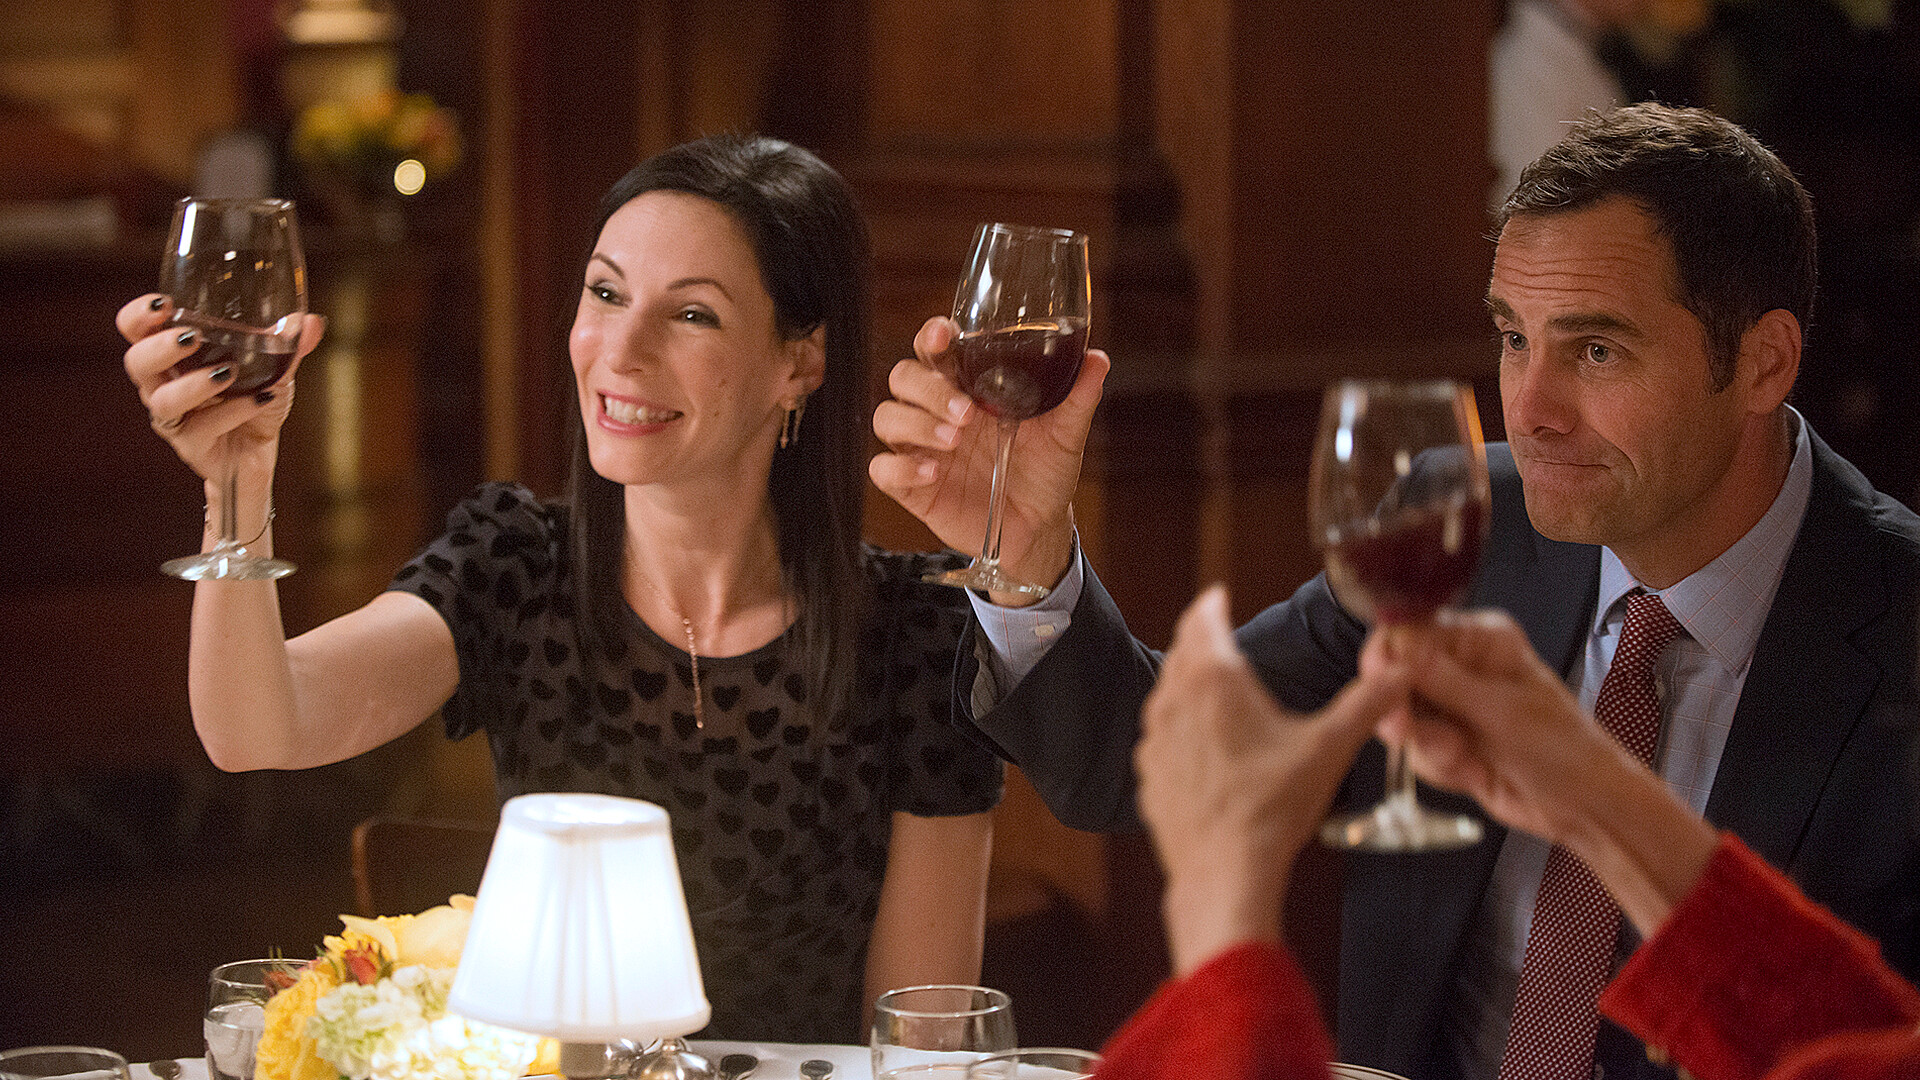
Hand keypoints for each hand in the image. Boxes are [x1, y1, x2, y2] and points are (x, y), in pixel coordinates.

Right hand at [120, 293, 322, 486]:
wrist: (257, 457)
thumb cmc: (253, 403)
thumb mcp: (274, 370)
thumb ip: (288, 346)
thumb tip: (311, 321)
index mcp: (172, 359)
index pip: (135, 332)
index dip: (138, 317)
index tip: (163, 303)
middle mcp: (163, 387)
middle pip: (136, 363)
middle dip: (158, 347)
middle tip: (190, 336)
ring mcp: (175, 420)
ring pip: (163, 401)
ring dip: (194, 384)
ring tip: (227, 372)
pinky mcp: (192, 448)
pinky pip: (203, 429)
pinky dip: (234, 410)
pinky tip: (260, 400)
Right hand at [869, 316, 1108, 603]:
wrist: (1040, 528)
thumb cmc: (1045, 472)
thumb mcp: (1065, 434)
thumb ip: (1077, 396)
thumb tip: (1097, 359)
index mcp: (968, 386)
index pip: (936, 349)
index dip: (933, 336)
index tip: (946, 334)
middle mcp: (938, 411)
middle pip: (904, 377)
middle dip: (928, 388)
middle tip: (965, 412)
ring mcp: (921, 448)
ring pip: (888, 417)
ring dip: (916, 424)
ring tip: (954, 441)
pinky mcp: (912, 487)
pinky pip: (883, 470)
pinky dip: (900, 468)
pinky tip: (931, 473)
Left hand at [1139, 586, 1405, 973]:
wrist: (1225, 873)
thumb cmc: (1273, 807)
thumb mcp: (1330, 747)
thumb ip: (1367, 703)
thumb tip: (1401, 670)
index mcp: (1214, 679)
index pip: (1202, 619)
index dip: (1213, 603)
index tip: (1219, 595)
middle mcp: (1173, 700)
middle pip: (1182, 653)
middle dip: (1200, 638)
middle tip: (1214, 631)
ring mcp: (1154, 740)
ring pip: (1166, 694)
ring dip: (1186, 683)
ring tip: (1207, 684)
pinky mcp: (1149, 775)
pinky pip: (1160, 738)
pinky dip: (1176, 729)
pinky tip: (1197, 744)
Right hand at [1370, 611, 1719, 932]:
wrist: (1584, 806)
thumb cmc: (1563, 749)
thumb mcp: (1500, 711)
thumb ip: (1441, 681)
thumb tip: (1394, 652)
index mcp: (1480, 640)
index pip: (1410, 633)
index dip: (1387, 662)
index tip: (1381, 693)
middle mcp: (1461, 667)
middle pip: (1395, 676)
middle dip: (1402, 712)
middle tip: (1407, 734)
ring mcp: (1453, 707)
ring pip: (1401, 718)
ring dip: (1426, 745)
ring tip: (1464, 758)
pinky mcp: (1448, 743)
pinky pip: (1416, 751)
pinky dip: (1437, 766)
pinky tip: (1472, 772)